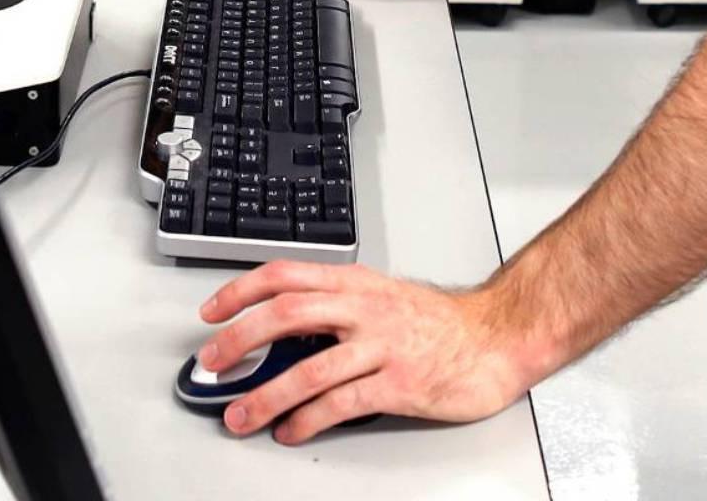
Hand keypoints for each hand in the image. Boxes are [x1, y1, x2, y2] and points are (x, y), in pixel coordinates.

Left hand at [195, 261, 532, 443]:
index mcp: (355, 283)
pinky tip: (290, 430)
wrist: (495, 338)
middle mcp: (364, 309)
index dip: (242, 290)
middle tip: (211, 364)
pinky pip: (343, 403)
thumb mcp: (381, 296)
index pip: (286, 275)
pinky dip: (309, 419)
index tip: (212, 312)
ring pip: (310, 368)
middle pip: (287, 314)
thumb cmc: (437, 322)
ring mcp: (382, 346)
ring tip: (240, 415)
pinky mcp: (399, 383)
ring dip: (266, 395)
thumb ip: (335, 305)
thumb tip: (278, 327)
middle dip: (240, 340)